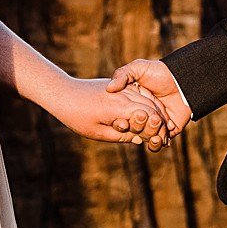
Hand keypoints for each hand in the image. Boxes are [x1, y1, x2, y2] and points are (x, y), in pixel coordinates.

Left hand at [47, 75, 170, 148]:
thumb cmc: (76, 116)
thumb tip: (139, 140)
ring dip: (156, 113)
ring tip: (159, 128)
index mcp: (119, 107)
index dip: (157, 130)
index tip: (160, 141)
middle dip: (160, 123)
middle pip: (152, 107)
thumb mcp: (98, 133)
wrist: (63, 93)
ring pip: (148, 99)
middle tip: (163, 137)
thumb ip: (120, 136)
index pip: (149, 117)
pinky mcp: (119, 85)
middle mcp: (123, 95)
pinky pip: (140, 93)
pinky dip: (148, 103)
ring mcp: (122, 88)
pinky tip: (148, 115)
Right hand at [107, 58, 191, 137]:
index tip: (122, 122)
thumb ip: (122, 75)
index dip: (118, 122)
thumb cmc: (160, 72)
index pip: (121, 118)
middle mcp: (142, 116)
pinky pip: (158, 143)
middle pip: (132, 130)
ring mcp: (154, 124)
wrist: (183, 79)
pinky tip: (158, 138)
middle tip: (142, 118)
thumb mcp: (138, 68)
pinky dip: (156, 144)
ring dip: (146, 137)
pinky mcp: (166, 131)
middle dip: (135, 128)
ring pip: (144, 138)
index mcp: (132, 104)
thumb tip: (109, 89)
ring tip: (152, 129)